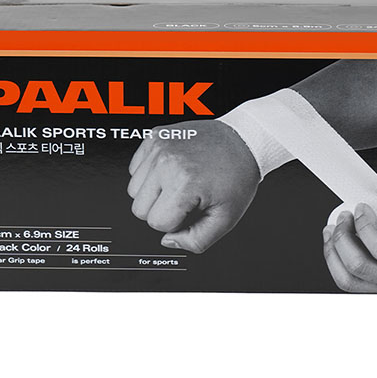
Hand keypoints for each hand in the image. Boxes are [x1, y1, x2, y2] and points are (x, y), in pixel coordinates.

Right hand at [127, 120, 259, 252]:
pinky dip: (150, 173)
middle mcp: (167, 162)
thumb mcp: (225, 218)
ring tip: (179, 183)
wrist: (243, 140)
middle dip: (162, 210)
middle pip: (139, 208)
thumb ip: (196, 241)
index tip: (193, 210)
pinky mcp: (154, 136)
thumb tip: (168, 241)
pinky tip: (172, 171)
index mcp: (185, 183)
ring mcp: (158, 147)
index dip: (176, 223)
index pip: (157, 223)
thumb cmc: (237, 176)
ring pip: (133, 189)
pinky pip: (135, 168)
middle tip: (186, 198)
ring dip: (154, 192)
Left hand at [323, 176, 376, 292]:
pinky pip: (350, 285)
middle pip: (359, 265)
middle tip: (344, 217)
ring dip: (332, 252)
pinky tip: (336, 247)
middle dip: (343, 236)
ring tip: (333, 231)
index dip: (365, 225)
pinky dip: (336, 265)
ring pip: (348, 281)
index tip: (361, 209)